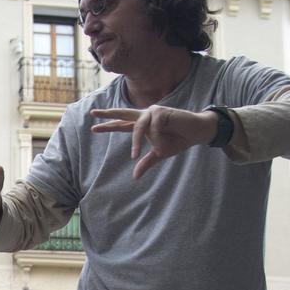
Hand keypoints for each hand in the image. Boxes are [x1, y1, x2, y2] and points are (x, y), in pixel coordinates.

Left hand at [89, 105, 218, 178]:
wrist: (196, 132)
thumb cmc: (178, 140)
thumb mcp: (160, 154)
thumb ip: (146, 162)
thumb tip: (135, 177)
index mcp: (143, 125)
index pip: (122, 124)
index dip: (109, 125)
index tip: (93, 128)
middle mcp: (145, 116)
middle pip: (123, 113)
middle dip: (108, 114)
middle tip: (92, 114)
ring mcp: (153, 112)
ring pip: (137, 127)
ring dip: (137, 142)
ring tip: (136, 155)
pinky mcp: (161, 112)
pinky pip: (153, 128)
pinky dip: (157, 139)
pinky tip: (163, 144)